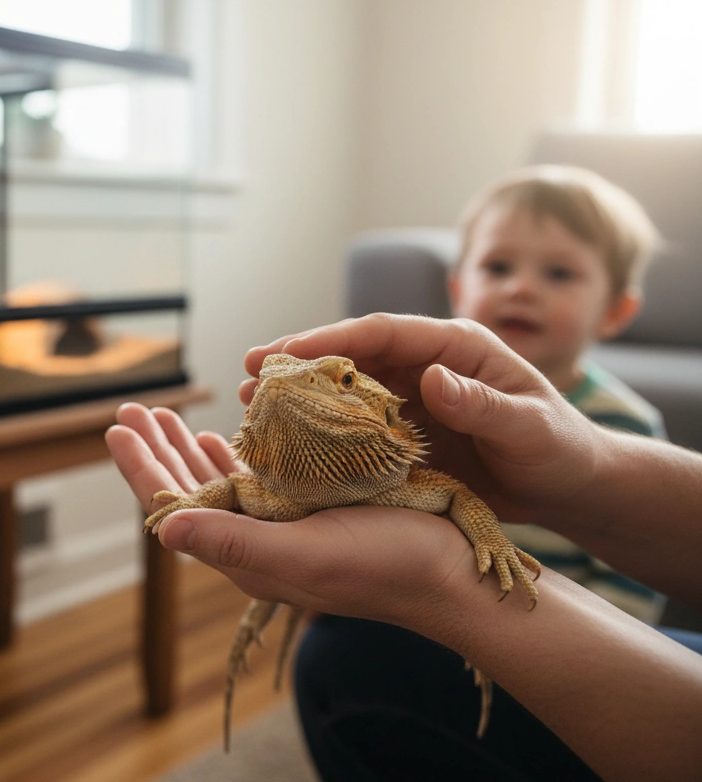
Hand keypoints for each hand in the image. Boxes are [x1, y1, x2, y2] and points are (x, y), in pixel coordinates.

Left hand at [105, 400, 475, 628]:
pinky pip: (259, 476)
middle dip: (159, 448)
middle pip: (189, 488)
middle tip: (134, 409)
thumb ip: (234, 543)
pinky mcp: (313, 510)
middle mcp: (256, 538)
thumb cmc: (385, 567)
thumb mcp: (306, 554)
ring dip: (189, 447)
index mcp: (245, 552)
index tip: (115, 425)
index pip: (174, 507)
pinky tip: (224, 435)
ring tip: (166, 415)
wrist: (452, 578)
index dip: (142, 467)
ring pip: (219, 479)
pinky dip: (235, 452)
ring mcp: (283, 523)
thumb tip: (160, 532)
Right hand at [242, 313, 601, 525]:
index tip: (286, 352)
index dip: (331, 339)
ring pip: (343, 388)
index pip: (383, 332)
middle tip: (248, 370)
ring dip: (299, 394)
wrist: (570, 486)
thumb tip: (431, 378)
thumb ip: (483, 404)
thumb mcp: (531, 428)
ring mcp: (410, 397)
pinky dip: (317, 429)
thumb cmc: (561, 450)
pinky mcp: (403, 431)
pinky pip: (352, 425)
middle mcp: (425, 364)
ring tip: (250, 403)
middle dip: (298, 361)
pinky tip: (284, 440)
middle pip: (351, 354)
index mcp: (455, 346)